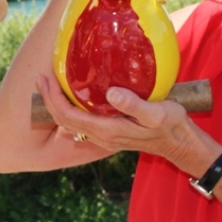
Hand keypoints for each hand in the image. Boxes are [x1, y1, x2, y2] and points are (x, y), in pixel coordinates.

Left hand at [35, 74, 214, 174]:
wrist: (180, 144)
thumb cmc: (171, 126)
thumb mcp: (157, 113)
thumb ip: (134, 105)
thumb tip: (111, 94)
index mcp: (107, 130)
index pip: (68, 116)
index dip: (53, 99)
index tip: (45, 79)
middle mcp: (101, 136)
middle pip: (63, 120)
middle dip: (49, 100)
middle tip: (41, 78)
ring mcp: (104, 137)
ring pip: (70, 123)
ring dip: (58, 104)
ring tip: (52, 84)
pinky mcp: (109, 133)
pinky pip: (81, 122)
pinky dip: (70, 108)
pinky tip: (73, 94)